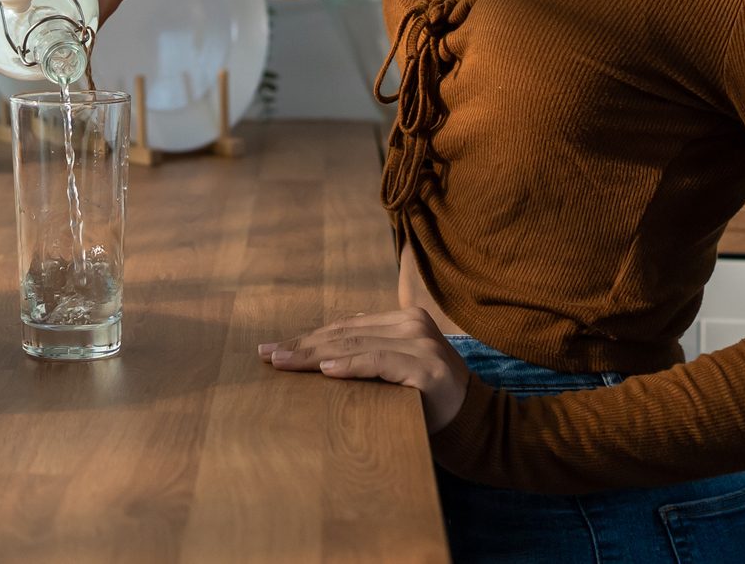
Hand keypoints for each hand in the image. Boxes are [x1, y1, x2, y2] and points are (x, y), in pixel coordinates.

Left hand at [257, 307, 470, 433]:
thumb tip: (316, 358)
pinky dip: (349, 365)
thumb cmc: (429, 401)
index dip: (308, 337)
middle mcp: (412, 324)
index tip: (274, 349)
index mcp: (404, 319)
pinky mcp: (425, 367)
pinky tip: (325, 370)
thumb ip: (368, 355)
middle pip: (344, 333)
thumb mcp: (396, 371)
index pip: (346, 327)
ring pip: (355, 344)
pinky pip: (378, 361)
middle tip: (267, 355)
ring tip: (284, 363)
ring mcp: (420, 343)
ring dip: (314, 354)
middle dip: (302, 345)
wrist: (476, 425)